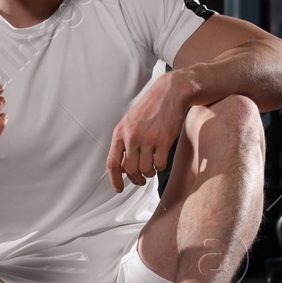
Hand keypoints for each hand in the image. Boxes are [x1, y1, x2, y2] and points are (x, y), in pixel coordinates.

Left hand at [107, 70, 189, 192]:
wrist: (169, 93)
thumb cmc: (150, 109)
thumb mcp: (130, 122)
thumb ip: (124, 142)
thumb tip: (122, 167)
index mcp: (120, 132)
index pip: (112, 163)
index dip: (115, 180)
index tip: (119, 189)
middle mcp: (131, 136)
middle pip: (129, 170)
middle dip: (136, 179)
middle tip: (141, 180)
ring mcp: (147, 138)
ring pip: (145, 170)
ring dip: (150, 173)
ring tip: (153, 168)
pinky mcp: (164, 140)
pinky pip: (160, 164)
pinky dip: (161, 166)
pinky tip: (161, 159)